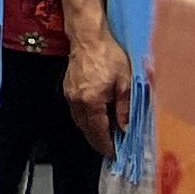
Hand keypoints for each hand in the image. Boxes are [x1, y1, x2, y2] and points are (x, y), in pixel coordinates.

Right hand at [62, 30, 133, 154]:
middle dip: (98, 142)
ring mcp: (70, 95)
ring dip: (92, 132)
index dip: (107, 145)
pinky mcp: (68, 89)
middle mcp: (76, 101)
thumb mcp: (126, 82)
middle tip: (111, 150)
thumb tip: (126, 129)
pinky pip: (77, 112)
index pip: (99, 131)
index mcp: (91, 101)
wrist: (89, 38)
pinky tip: (97, 120)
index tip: (115, 155)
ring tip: (106, 138)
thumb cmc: (110, 56)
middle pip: (86, 129)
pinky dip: (87, 120)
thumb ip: (125, 108)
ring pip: (80, 121)